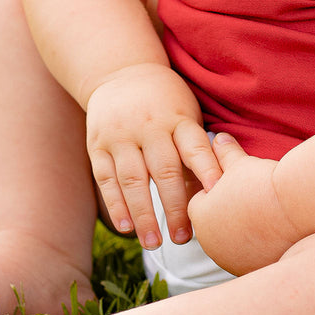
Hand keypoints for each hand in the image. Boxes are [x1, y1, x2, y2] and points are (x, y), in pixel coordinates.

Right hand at [85, 64, 221, 249]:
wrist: (121, 71)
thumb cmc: (166, 103)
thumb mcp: (186, 114)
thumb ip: (195, 150)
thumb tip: (211, 196)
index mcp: (178, 117)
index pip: (195, 147)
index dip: (207, 171)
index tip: (216, 197)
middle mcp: (149, 125)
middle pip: (164, 170)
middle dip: (174, 207)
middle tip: (183, 239)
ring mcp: (121, 135)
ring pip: (133, 179)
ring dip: (144, 214)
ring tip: (154, 243)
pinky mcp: (98, 144)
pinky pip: (106, 178)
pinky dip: (116, 205)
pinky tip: (126, 227)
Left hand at [187, 134, 303, 275]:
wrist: (296, 210)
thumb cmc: (263, 183)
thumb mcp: (240, 162)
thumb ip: (224, 152)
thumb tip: (218, 138)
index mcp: (200, 216)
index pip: (199, 201)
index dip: (217, 190)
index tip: (236, 184)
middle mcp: (210, 244)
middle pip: (214, 225)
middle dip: (227, 213)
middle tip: (251, 199)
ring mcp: (231, 260)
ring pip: (231, 243)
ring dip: (242, 232)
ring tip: (264, 215)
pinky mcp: (252, 271)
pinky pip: (249, 257)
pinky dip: (258, 248)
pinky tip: (273, 234)